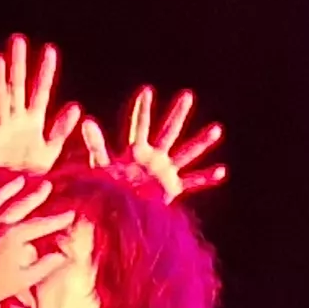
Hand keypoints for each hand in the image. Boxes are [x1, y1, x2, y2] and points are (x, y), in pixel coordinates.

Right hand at [0, 34, 79, 176]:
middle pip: (17, 87)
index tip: (50, 50)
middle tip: (18, 40)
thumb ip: (61, 128)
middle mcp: (17, 121)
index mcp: (34, 122)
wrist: (16, 197)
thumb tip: (76, 106)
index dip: (45, 71)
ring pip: (0, 100)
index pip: (41, 91)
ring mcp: (3, 130)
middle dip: (18, 65)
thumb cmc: (32, 175)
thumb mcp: (51, 150)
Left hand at [0, 174, 78, 307]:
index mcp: (14, 237)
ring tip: (21, 180)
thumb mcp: (24, 280)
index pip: (42, 224)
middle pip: (22, 204)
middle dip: (37, 195)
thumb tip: (63, 255)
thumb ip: (45, 266)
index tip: (70, 213)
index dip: (58, 219)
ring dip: (11, 187)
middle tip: (47, 186)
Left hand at [75, 84, 227, 203]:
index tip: (146, 90)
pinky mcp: (172, 188)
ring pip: (187, 152)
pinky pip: (193, 181)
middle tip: (187, 95)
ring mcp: (165, 171)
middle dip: (177, 114)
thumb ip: (96, 143)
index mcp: (136, 151)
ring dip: (202, 142)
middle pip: (168, 131)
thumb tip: (86, 121)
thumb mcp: (102, 165)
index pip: (140, 126)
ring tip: (217, 129)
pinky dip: (207, 177)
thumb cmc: (107, 191)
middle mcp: (153, 157)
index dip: (143, 109)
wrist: (117, 216)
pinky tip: (222, 171)